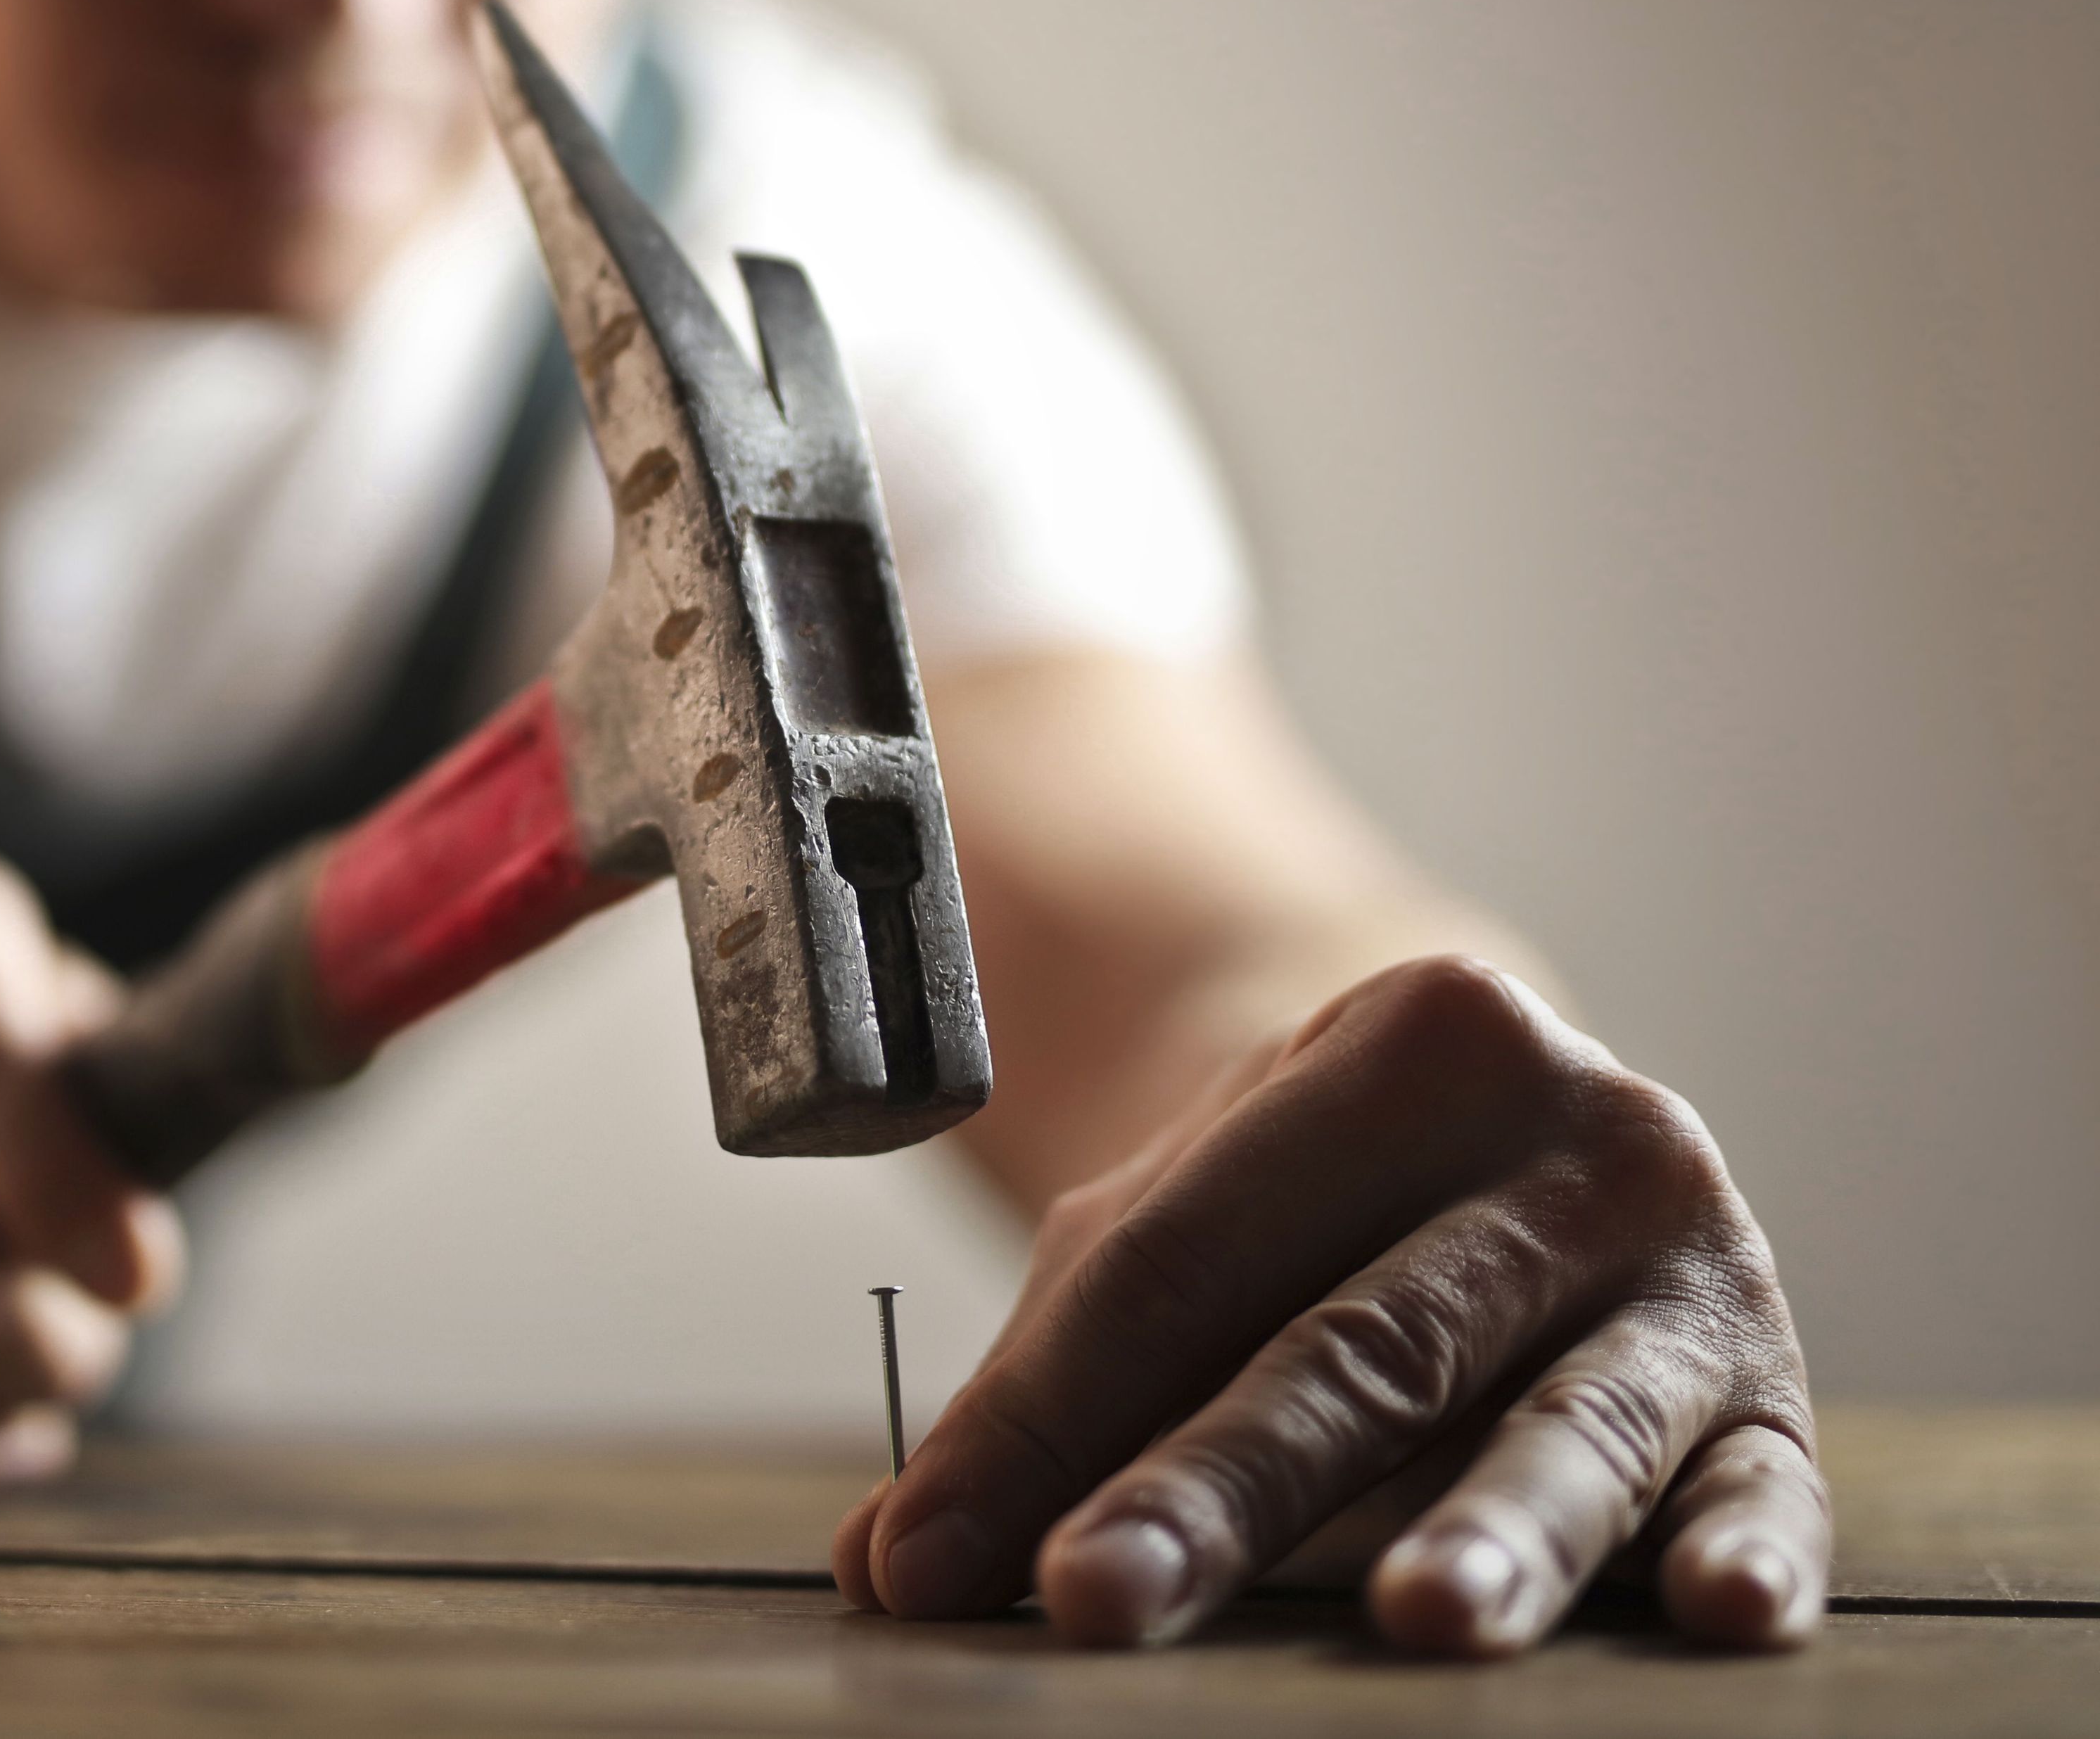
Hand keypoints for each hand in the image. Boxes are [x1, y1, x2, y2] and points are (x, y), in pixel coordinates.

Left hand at [833, 954, 1823, 1653]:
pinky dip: (1744, 1551)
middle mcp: (1573, 1132)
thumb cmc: (1312, 1211)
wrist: (1523, 1136)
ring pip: (1562, 1419)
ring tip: (1422, 1620)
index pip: (1181, 1258)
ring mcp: (1690, 1265)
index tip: (929, 1556)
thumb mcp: (1178, 1244)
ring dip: (1491, 1529)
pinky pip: (1767, 1487)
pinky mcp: (1774, 1393)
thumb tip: (887, 1561)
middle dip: (1213, 1488)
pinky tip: (1714, 1612)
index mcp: (1410, 1041)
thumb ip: (1042, 1395)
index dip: (1040, 1416)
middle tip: (1096, 1598)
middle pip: (1355, 1341)